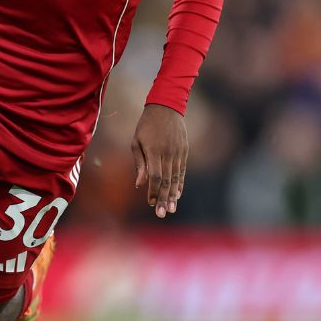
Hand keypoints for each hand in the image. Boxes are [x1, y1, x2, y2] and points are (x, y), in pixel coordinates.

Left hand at [131, 103, 187, 218]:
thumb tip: (139, 183)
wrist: (166, 107)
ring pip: (176, 177)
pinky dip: (180, 183)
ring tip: (172, 209)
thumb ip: (139, 163)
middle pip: (167, 180)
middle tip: (163, 214)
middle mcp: (168, 153)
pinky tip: (178, 194)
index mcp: (154, 151)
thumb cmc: (146, 125)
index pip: (155, 176)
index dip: (154, 191)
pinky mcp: (184, 151)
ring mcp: (178, 152)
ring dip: (173, 195)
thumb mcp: (136, 141)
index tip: (151, 203)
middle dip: (164, 198)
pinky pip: (182, 170)